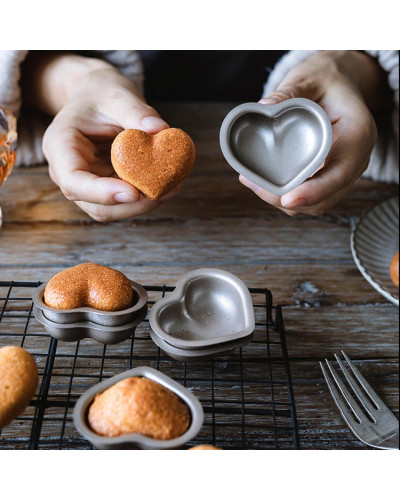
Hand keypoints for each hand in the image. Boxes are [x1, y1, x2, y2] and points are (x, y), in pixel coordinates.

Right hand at [27, 54, 175, 220]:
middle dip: (131, 205)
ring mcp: (87, 184)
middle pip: (95, 204)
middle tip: (165, 191)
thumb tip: (161, 130)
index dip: (101, 192)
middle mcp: (68, 171)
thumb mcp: (117, 94)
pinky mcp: (105, 188)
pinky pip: (124, 202)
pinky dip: (146, 198)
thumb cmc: (102, 93)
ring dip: (142, 205)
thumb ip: (136, 111)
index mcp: (60, 146)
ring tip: (172, 187)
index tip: (133, 192)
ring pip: (111, 209)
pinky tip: (168, 185)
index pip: (73, 180)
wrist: (96, 96)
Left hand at [239, 51, 384, 215]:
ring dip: (284, 201)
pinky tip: (262, 183)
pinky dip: (287, 196)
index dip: (314, 191)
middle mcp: (357, 158)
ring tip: (252, 182)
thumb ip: (289, 93)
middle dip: (288, 199)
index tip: (287, 199)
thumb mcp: (310, 78)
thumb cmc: (327, 80)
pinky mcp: (331, 177)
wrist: (340, 84)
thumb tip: (263, 107)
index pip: (339, 173)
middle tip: (253, 184)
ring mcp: (345, 171)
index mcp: (358, 134)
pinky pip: (312, 197)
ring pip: (317, 203)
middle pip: (326, 196)